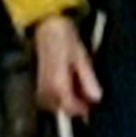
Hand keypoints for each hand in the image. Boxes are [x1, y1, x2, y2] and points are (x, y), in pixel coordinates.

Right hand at [25, 8, 101, 123]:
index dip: (84, 109)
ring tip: (78, 83)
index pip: (71, 109)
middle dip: (76, 104)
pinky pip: (50, 98)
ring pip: (56, 105)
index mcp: (58, 85)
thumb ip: (88, 80)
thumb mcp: (82, 58)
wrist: (48, 27)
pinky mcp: (39, 83)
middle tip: (87, 91)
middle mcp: (47, 90)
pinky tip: (68, 81)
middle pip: (64, 109)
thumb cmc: (65, 39)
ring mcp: (41, 87)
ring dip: (68, 100)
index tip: (93, 103)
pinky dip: (60, 95)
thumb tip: (97, 98)